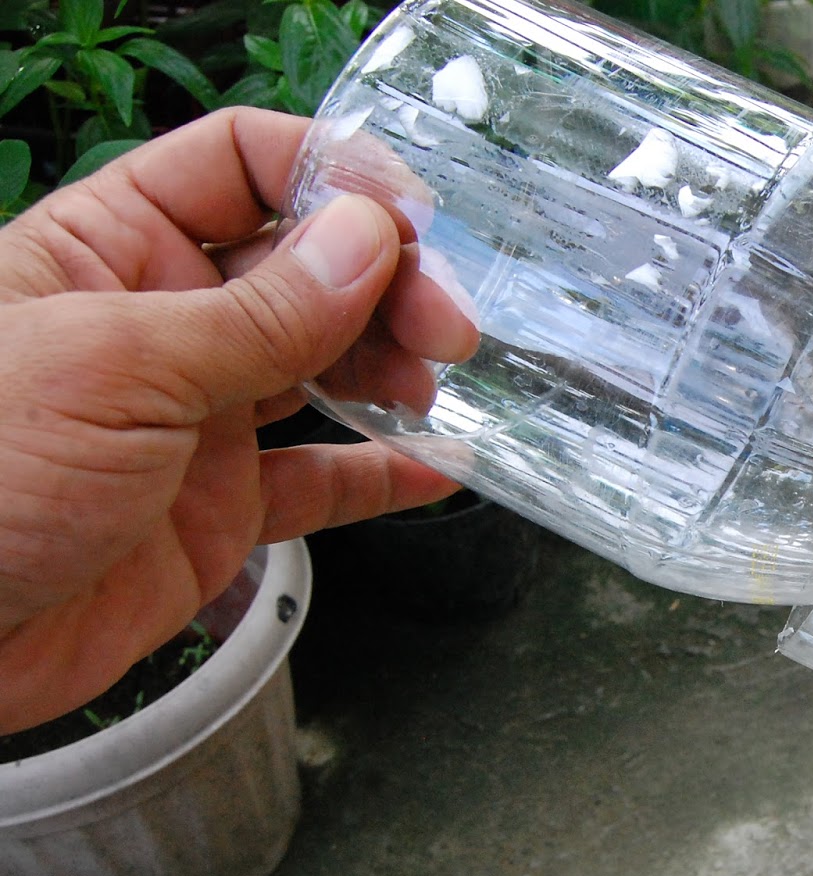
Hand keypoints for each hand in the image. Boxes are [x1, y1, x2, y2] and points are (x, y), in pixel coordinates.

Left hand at [0, 107, 478, 731]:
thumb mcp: (115, 369)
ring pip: (324, 367)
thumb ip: (257, 314)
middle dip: (385, 285)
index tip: (410, 221)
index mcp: (108, 251)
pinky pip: (320, 481)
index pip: (237, 167)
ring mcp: (194, 419)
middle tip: (445, 329)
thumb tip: (367, 243)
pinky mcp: (219, 512)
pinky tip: (435, 467)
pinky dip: (381, 475)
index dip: (331, 179)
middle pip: (303, 268)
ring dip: (391, 369)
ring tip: (427, 391)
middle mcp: (161, 325)